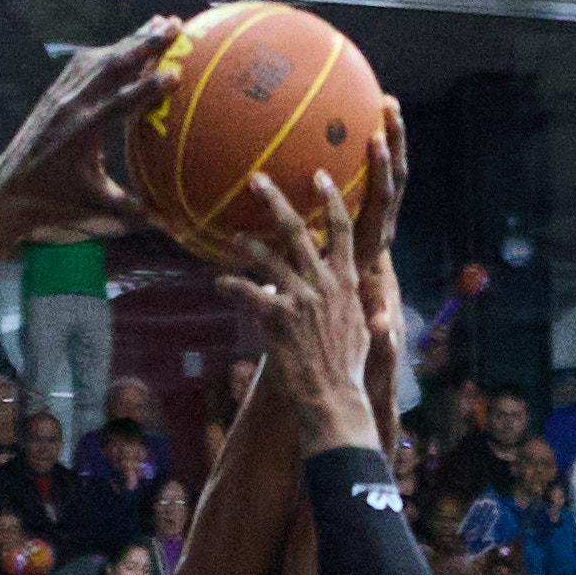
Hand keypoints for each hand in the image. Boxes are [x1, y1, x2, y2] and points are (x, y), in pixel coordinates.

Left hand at [0, 16, 179, 234]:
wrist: (8, 190)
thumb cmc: (53, 202)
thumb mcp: (94, 208)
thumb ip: (131, 210)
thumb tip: (170, 222)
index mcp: (83, 132)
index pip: (120, 102)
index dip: (147, 87)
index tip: (175, 73)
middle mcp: (72, 106)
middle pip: (111, 65)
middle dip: (145, 42)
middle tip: (176, 25)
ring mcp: (61, 95)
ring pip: (99, 58)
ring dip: (130, 39)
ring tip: (159, 23)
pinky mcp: (54, 92)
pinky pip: (84, 63)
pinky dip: (108, 50)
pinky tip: (125, 42)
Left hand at [227, 171, 382, 454]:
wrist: (333, 398)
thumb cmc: (345, 369)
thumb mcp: (356, 328)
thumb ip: (347, 302)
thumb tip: (342, 289)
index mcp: (345, 282)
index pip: (342, 230)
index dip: (330, 200)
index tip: (320, 175)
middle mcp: (323, 283)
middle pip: (298, 232)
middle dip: (276, 201)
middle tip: (256, 179)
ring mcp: (300, 299)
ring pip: (268, 258)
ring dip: (248, 243)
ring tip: (233, 236)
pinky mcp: (277, 318)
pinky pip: (248, 292)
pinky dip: (232, 284)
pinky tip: (219, 282)